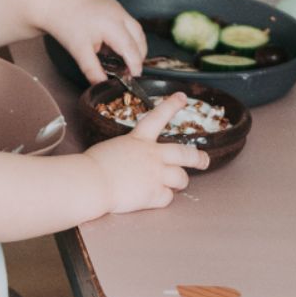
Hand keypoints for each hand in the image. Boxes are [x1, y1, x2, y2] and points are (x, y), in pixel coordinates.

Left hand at [45, 0, 146, 81]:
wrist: (54, 2)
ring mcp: (117, 8)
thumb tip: (102, 85)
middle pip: (139, 38)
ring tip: (123, 62)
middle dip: (138, 56)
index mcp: (112, 24)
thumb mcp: (79, 51)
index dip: (135, 65)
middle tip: (129, 72)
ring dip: (134, 46)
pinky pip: (127, 24)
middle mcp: (119, 14)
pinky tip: (114, 48)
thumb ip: (92, 70)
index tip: (134, 78)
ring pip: (136, 30)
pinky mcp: (113, 6)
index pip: (131, 49)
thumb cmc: (65, 23)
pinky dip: (126, 37)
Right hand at [85, 94, 209, 212]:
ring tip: (178, 186)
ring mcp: (156, 175)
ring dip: (180, 182)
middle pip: (185, 153)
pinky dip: (163, 199)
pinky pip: (167, 198)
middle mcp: (152, 155)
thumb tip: (129, 162)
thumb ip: (127, 152)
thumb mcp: (111, 149)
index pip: (158, 117)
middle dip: (198, 157)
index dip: (172, 105)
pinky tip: (155, 198)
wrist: (92, 182)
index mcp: (139, 140)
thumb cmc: (93, 166)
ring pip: (181, 178)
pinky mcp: (153, 194)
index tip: (182, 98)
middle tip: (204, 160)